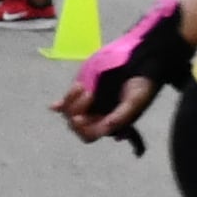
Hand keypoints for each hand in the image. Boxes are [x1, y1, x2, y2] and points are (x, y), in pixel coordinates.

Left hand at [57, 0, 196, 153]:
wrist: (141, 61)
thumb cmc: (142, 83)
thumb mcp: (136, 100)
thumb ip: (122, 116)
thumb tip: (106, 130)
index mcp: (109, 123)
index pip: (90, 135)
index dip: (82, 129)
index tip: (79, 119)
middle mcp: (97, 115)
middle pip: (76, 125)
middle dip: (76, 112)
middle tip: (87, 94)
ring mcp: (88, 103)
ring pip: (69, 112)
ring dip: (71, 102)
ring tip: (82, 87)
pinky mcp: (83, 88)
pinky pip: (67, 100)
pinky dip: (61, 103)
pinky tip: (55, 105)